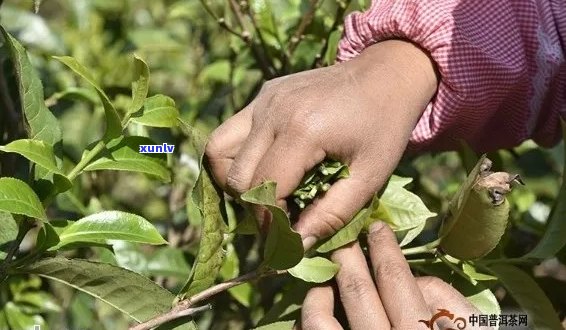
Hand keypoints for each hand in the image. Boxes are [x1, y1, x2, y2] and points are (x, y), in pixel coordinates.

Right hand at [206, 40, 437, 246]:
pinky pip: (232, 132)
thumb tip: (296, 244)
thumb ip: (332, 215)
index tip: (286, 239)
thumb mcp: (369, 177)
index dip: (270, 223)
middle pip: (236, 176)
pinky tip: (267, 166)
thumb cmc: (384, 127)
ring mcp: (263, 99)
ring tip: (264, 193)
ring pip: (219, 151)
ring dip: (234, 181)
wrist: (386, 74)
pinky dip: (238, 157)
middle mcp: (273, 111)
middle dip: (253, 207)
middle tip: (279, 217)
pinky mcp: (262, 95)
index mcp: (303, 130)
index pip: (264, 190)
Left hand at [299, 222, 481, 329]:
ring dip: (319, 290)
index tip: (377, 228)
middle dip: (346, 255)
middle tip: (343, 238)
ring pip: (320, 319)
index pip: (396, 279)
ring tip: (325, 278)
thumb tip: (416, 277)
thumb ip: (450, 303)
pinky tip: (317, 311)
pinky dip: (309, 322)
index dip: (384, 248)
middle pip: (357, 289)